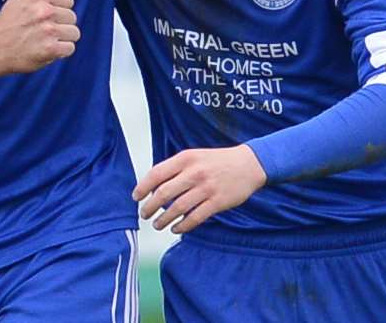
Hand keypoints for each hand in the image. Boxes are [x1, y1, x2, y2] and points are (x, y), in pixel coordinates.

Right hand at [0, 0, 79, 74]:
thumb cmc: (7, 24)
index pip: (68, 0)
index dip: (60, 9)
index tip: (50, 16)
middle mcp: (45, 10)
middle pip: (72, 17)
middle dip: (61, 24)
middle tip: (45, 30)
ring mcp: (48, 30)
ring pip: (74, 33)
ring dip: (63, 38)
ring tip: (47, 40)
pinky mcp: (50, 49)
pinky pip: (70, 48)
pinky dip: (61, 51)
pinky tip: (49, 50)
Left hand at [132, 145, 266, 233]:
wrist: (249, 164)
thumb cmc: (216, 161)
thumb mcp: (194, 156)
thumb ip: (175, 168)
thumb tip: (153, 187)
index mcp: (186, 158)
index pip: (157, 173)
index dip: (143, 187)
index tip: (136, 197)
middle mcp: (194, 172)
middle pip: (164, 193)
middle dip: (150, 207)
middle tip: (144, 214)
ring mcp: (206, 188)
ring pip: (178, 208)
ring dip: (164, 219)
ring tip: (157, 225)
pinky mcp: (218, 202)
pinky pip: (195, 218)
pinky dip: (182, 226)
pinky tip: (176, 228)